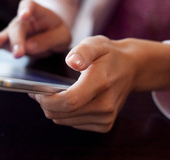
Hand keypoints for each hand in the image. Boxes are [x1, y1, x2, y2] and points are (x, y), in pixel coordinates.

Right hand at [0, 0, 70, 57]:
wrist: (49, 28)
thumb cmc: (56, 29)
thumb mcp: (62, 35)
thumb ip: (49, 39)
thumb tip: (30, 46)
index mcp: (37, 10)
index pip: (30, 6)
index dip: (27, 10)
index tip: (24, 15)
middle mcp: (21, 18)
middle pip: (17, 27)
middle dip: (17, 40)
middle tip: (18, 53)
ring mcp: (13, 29)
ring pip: (6, 35)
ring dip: (0, 40)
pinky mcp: (8, 40)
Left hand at [29, 36, 169, 132]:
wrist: (132, 68)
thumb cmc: (109, 55)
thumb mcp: (96, 44)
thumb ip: (83, 51)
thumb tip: (72, 62)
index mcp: (101, 83)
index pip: (69, 101)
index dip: (47, 100)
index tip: (37, 92)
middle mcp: (106, 105)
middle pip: (63, 114)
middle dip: (46, 104)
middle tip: (38, 92)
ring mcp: (107, 117)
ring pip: (65, 121)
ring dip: (54, 110)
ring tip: (51, 95)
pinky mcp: (105, 124)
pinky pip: (74, 124)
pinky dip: (65, 115)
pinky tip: (67, 101)